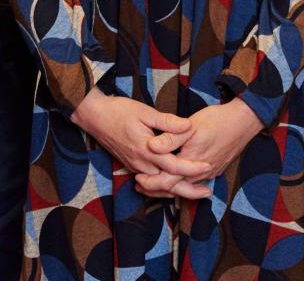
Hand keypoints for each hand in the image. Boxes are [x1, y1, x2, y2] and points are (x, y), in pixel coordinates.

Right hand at [71, 90, 210, 192]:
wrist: (94, 117)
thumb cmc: (119, 111)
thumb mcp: (145, 112)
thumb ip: (168, 122)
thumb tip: (189, 126)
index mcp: (147, 151)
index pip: (175, 166)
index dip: (193, 168)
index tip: (209, 165)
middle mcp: (142, 164)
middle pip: (169, 184)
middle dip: (189, 190)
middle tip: (208, 192)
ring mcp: (136, 167)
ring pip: (160, 186)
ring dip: (178, 190)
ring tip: (197, 190)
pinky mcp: (132, 166)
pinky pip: (152, 182)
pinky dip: (165, 186)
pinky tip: (175, 184)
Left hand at [142, 97, 260, 200]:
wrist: (243, 121)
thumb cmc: (216, 120)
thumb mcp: (190, 126)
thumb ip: (170, 138)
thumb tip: (150, 146)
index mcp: (191, 162)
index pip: (166, 182)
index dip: (150, 183)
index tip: (137, 179)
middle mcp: (200, 173)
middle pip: (174, 189)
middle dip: (156, 190)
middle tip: (139, 186)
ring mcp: (209, 173)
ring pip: (185, 187)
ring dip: (167, 187)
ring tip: (152, 183)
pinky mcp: (215, 170)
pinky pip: (195, 183)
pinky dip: (181, 183)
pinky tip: (175, 177)